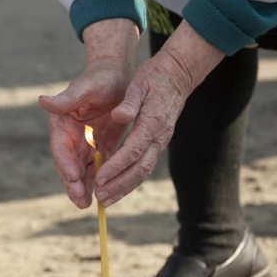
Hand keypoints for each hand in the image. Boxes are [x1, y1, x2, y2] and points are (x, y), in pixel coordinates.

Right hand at [40, 19, 138, 207]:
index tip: (73, 177)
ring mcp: (82, 143)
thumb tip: (43, 101)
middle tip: (81, 201)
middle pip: (68, 164)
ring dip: (83, 188)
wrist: (115, 76)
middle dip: (73, 184)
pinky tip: (102, 195)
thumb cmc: (99, 77)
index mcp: (61, 123)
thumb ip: (65, 99)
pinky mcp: (97, 146)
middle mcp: (68, 136)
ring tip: (87, 205)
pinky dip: (96, 181)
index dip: (65, 163)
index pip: (60, 147)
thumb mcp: (84, 87)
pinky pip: (95, 168)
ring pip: (80, 171)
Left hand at [94, 20, 225, 205]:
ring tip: (104, 201)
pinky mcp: (156, 144)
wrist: (176, 76)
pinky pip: (143, 167)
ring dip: (124, 188)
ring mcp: (159, 142)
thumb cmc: (154, 77)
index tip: (99, 178)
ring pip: (142, 172)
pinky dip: (129, 181)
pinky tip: (115, 190)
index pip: (133, 150)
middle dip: (119, 184)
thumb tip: (118, 116)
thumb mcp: (139, 83)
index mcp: (152, 122)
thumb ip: (129, 102)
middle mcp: (158, 137)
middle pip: (140, 168)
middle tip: (100, 197)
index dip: (116, 166)